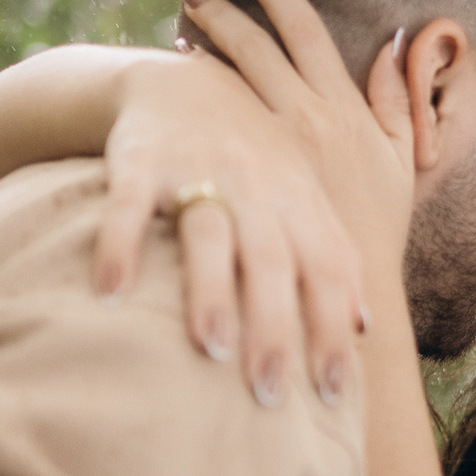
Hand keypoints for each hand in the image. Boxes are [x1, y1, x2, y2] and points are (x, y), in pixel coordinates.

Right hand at [94, 46, 368, 406]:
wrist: (182, 82)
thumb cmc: (253, 158)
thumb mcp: (301, 194)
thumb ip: (331, 255)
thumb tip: (365, 327)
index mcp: (299, 199)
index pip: (328, 267)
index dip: (333, 327)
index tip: (335, 392)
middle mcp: (256, 185)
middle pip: (273, 260)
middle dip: (276, 327)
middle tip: (272, 393)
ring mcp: (197, 169)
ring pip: (208, 233)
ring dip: (210, 290)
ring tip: (212, 348)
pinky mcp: (140, 162)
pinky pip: (128, 206)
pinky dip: (119, 248)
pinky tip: (111, 296)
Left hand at [179, 0, 414, 284]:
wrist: (351, 282)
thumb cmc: (380, 227)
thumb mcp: (404, 159)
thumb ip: (398, 102)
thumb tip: (394, 47)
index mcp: (343, 107)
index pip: (305, 29)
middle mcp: (304, 116)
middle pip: (256, 46)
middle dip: (225, 11)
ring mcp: (271, 146)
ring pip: (229, 79)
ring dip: (204, 46)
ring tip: (184, 24)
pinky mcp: (247, 175)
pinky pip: (214, 119)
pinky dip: (198, 90)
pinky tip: (179, 77)